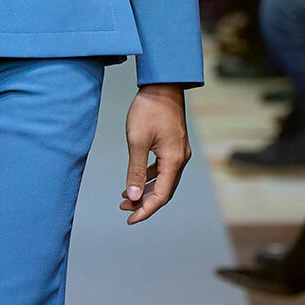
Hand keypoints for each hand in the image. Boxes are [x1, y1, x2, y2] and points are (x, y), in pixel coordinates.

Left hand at [122, 84, 190, 224]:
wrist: (162, 85)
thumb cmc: (149, 110)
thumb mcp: (137, 141)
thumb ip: (135, 170)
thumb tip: (132, 196)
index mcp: (173, 161)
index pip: (161, 196)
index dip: (145, 210)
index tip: (130, 219)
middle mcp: (180, 159)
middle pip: (163, 191)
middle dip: (144, 203)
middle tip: (124, 210)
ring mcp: (178, 152)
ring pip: (163, 181)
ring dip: (145, 191)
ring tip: (126, 198)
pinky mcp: (174, 146)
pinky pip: (163, 169)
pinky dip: (149, 178)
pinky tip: (135, 180)